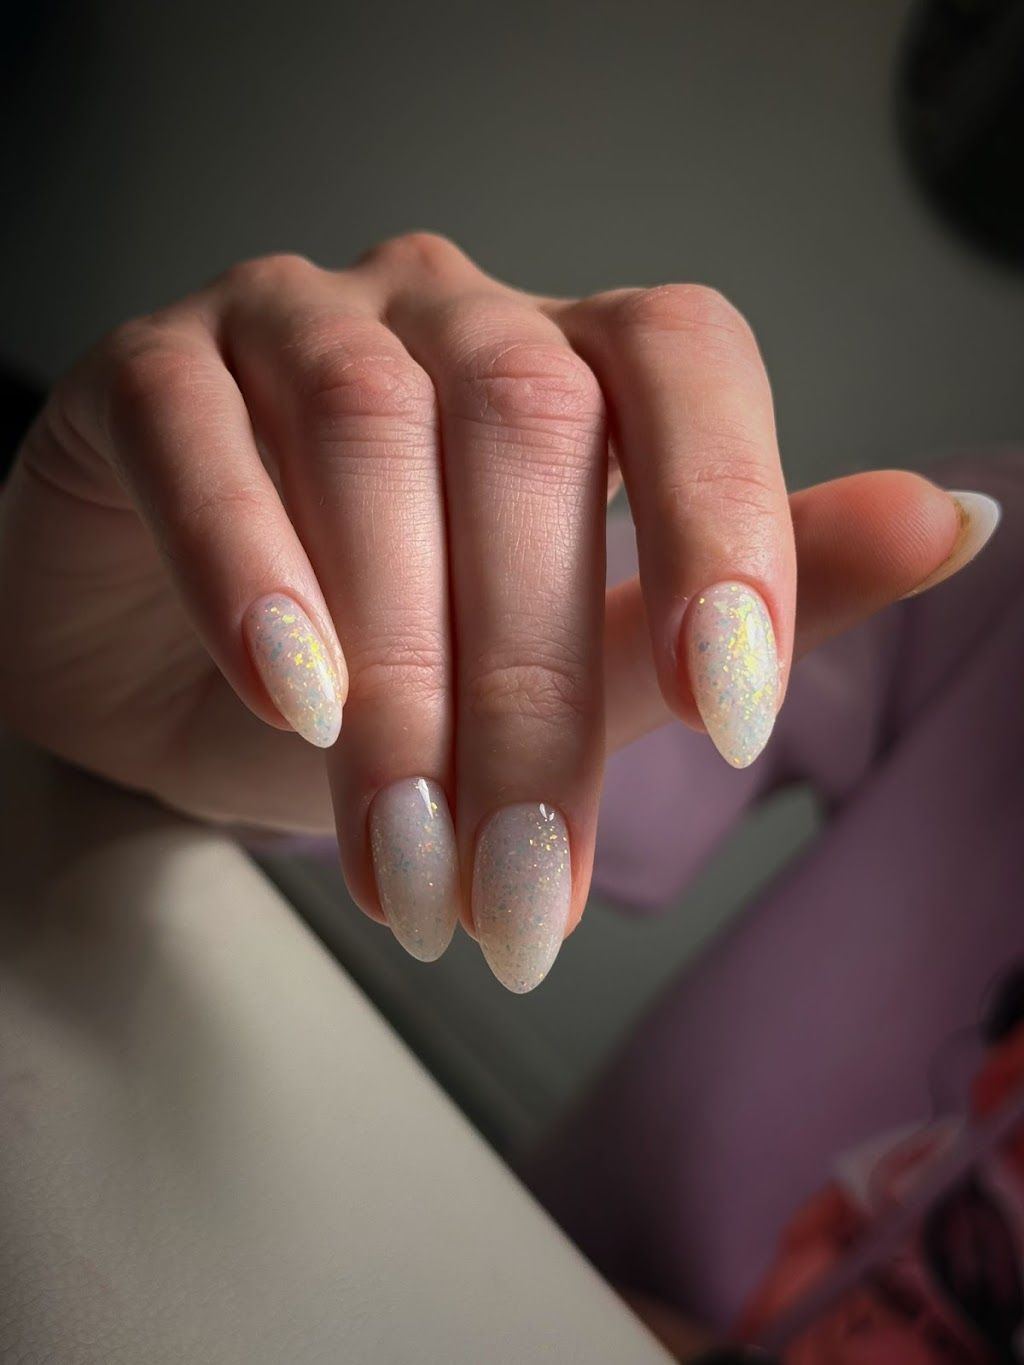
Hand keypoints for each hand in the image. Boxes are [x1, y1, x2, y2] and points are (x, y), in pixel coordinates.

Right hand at [0, 235, 967, 988]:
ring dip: (399, 668)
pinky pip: (200, 430)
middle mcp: (446, 312)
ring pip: (370, 430)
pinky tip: (285, 693)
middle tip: (523, 887)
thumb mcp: (569, 659)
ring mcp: (293, 321)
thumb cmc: (378, 675)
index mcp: (570, 360)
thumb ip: (730, 601)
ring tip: (404, 855)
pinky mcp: (154, 369)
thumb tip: (951, 524)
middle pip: (527, 428)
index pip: (684, 362)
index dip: (727, 515)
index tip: (730, 712)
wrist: (157, 672)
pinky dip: (249, 565)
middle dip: (533, 683)